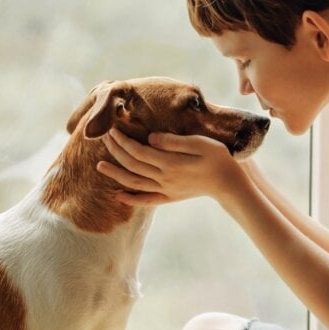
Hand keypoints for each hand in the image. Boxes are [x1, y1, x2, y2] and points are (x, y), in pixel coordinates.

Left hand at [96, 128, 243, 205]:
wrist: (229, 183)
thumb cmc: (218, 158)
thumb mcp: (199, 143)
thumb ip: (174, 141)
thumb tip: (151, 138)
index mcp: (170, 163)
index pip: (138, 151)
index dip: (123, 140)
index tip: (112, 129)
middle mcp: (164, 178)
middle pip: (133, 164)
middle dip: (116, 150)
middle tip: (104, 137)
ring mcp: (166, 190)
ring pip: (134, 183)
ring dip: (116, 174)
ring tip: (99, 166)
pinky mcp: (170, 197)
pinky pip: (146, 200)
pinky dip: (130, 199)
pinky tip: (118, 196)